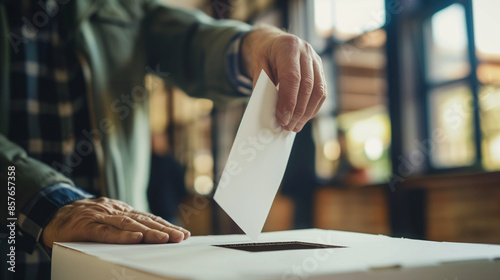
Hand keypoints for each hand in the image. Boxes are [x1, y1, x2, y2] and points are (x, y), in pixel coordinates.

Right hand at [42, 197, 189, 247]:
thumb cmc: (83, 220)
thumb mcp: (107, 220)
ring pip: (129, 224)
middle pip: (144, 220)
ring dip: (149, 232)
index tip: (182, 233)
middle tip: (180, 237)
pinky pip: (107, 232)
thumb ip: (124, 226)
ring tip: (165, 238)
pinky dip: (122, 235)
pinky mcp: (87, 226)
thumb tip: (148, 235)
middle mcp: (115, 211)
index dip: (166, 225)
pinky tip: (136, 238)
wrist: (53, 214)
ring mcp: (101, 217)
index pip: (148, 218)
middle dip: (164, 229)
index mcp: (122, 211)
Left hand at [241, 25, 326, 131]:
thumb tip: (270, 113)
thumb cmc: (264, 54)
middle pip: (308, 86)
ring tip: (295, 126)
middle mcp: (306, 51)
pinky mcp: (320, 69)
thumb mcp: (257, 65)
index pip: (293, 78)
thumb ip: (262, 85)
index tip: (282, 119)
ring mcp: (316, 60)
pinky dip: (313, 107)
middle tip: (287, 126)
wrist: (273, 41)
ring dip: (307, 112)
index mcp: (289, 47)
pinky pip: (322, 91)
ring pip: (319, 91)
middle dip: (298, 111)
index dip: (289, 101)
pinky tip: (303, 118)